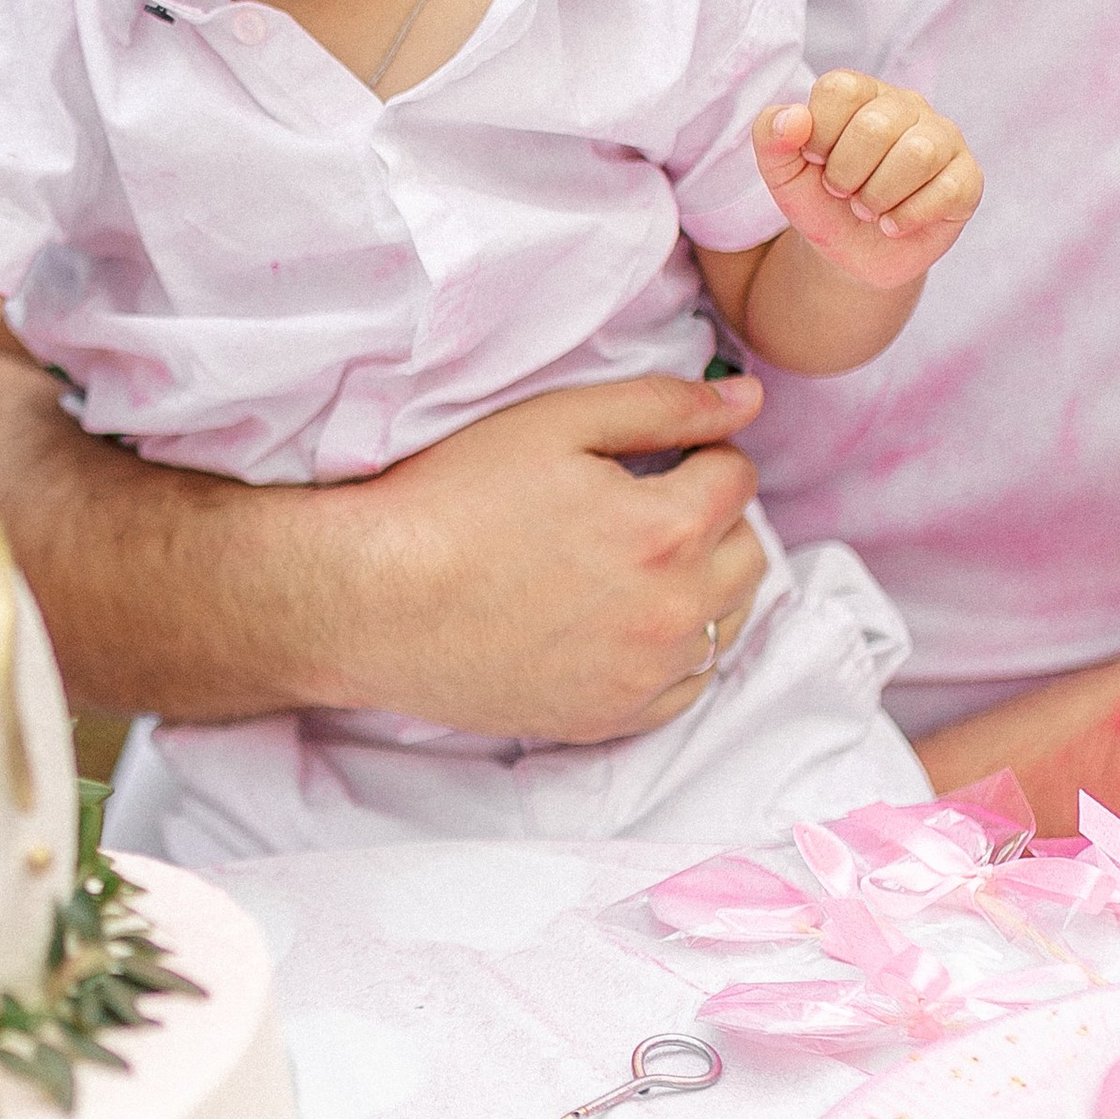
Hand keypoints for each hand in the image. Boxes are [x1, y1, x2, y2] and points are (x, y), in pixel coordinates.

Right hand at [373, 372, 770, 735]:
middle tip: (648, 508)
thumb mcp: (553, 423)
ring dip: (702, 586)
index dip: (700, 455)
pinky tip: (623, 624)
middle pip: (749, 554)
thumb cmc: (449, 501)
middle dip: (714, 520)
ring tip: (635, 565)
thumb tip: (749, 399)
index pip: (738, 478)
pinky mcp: (607, 719)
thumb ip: (661, 407)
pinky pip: (686, 688)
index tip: (655, 459)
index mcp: (665, 529)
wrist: (370, 601)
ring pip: (727, 623)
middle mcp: (670, 611)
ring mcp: (641, 675)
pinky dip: (674, 653)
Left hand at [755, 72, 981, 289]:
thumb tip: (792, 117)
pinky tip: (893, 225)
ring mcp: (944, 138)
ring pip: (918, 154)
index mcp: (862, 93)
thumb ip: (771, 138)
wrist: (851, 253)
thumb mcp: (783, 174)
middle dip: (846, 173)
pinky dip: (907, 217)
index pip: (840, 89)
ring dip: (878, 195)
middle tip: (843, 192)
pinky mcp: (967, 177)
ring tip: (868, 208)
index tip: (815, 162)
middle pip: (877, 125)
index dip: (819, 135)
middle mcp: (907, 106)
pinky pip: (947, 190)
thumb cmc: (821, 202)